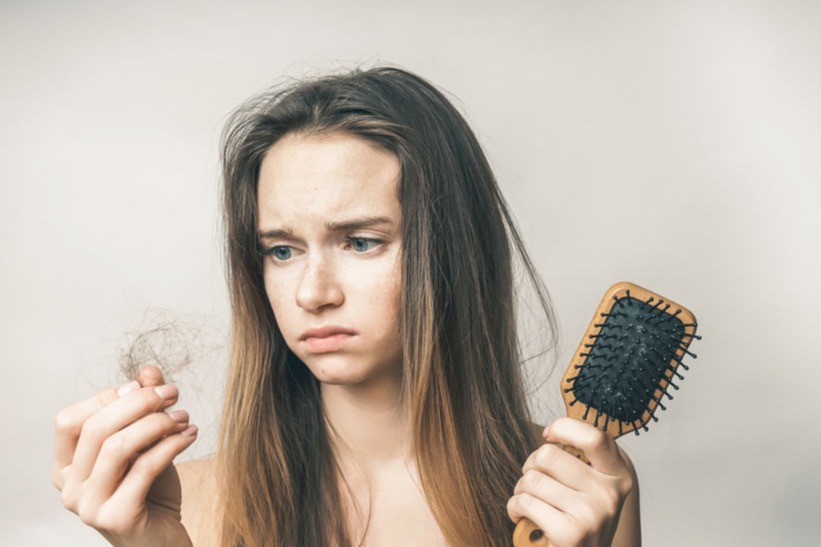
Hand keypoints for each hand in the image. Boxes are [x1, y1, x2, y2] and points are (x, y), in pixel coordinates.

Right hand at [52, 366, 197, 546]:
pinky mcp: (116, 518)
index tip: (144, 386)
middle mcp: (69, 488)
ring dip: (157, 423)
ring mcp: (88, 506)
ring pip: (117, 447)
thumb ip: (142, 407)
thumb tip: (148, 370)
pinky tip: (191, 434)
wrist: (163, 537)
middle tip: (173, 393)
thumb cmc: (150, 489)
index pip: (70, 420)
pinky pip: (144, 468)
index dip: (106, 397)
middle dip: (139, 403)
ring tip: (184, 416)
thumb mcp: (144, 443)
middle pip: (96, 429)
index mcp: (66, 467)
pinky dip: (172, 444)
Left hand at [507, 418, 635, 546]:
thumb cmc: (578, 519)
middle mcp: (610, 494)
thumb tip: (552, 431)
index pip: (594, 437)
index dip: (564, 427)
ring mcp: (592, 514)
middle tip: (534, 482)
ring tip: (530, 503)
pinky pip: (524, 502)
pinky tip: (522, 517)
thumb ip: (581, 460)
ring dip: (520, 490)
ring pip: (532, 479)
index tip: (548, 434)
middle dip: (530, 466)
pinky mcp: (570, 534)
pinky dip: (514, 508)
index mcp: (618, 475)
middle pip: (549, 455)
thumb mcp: (591, 488)